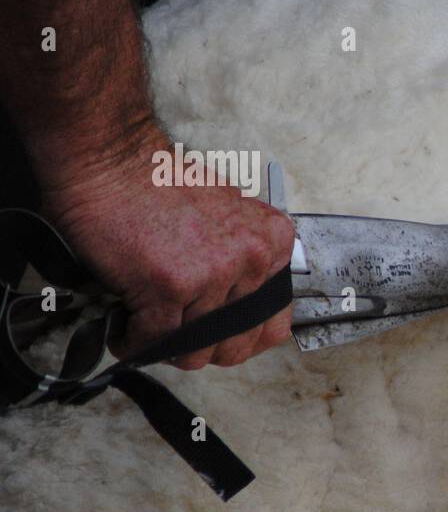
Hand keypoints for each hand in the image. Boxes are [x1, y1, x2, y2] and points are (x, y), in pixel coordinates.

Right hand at [43, 127, 295, 369]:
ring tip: (146, 327)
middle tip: (177, 339)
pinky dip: (134, 342)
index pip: (273, 324)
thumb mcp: (229, 216)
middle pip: (235, 343)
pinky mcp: (172, 286)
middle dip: (203, 349)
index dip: (241, 340)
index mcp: (273, 244)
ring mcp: (214, 274)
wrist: (111, 162)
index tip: (220, 341)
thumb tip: (239, 311)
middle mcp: (253, 259)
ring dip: (164, 345)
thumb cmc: (159, 186)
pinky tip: (125, 329)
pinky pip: (155, 339)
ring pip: (193, 347)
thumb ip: (244, 263)